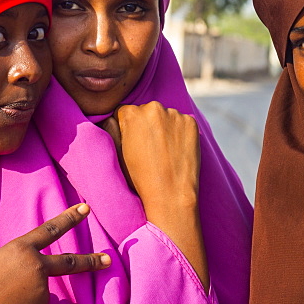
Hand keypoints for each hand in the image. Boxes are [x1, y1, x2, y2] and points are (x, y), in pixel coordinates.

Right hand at [0, 204, 109, 303]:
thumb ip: (15, 267)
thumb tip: (25, 282)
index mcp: (20, 248)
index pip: (51, 229)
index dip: (70, 218)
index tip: (85, 209)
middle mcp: (36, 266)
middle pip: (69, 262)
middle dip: (91, 261)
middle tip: (108, 259)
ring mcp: (41, 290)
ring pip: (39, 294)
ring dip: (24, 300)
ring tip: (0, 303)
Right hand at [101, 103, 207, 289]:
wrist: (170, 194)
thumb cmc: (140, 177)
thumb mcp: (117, 153)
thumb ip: (112, 129)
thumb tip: (113, 118)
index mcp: (131, 114)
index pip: (125, 112)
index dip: (128, 129)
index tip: (133, 143)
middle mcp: (153, 108)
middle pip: (146, 112)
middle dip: (146, 126)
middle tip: (149, 149)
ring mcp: (175, 114)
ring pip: (165, 117)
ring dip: (163, 128)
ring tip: (164, 152)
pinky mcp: (191, 122)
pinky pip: (181, 123)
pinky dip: (179, 132)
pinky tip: (176, 150)